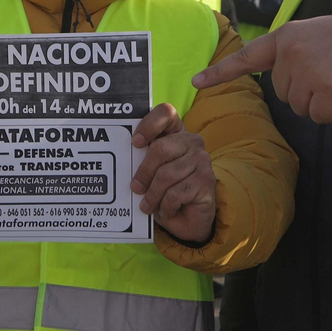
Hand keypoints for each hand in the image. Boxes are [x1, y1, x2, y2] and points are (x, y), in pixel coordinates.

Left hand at [130, 103, 216, 243]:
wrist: (190, 217)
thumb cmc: (166, 190)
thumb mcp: (152, 173)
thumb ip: (143, 161)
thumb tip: (124, 163)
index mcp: (176, 132)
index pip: (166, 114)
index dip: (149, 125)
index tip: (136, 143)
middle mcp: (192, 141)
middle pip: (160, 149)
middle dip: (144, 172)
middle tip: (135, 188)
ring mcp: (202, 160)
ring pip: (166, 175)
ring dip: (153, 195)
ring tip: (148, 205)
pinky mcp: (207, 180)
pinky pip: (176, 193)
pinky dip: (166, 206)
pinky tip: (167, 210)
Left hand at [193, 7, 331, 123]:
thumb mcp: (314, 36)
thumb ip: (293, 55)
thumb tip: (281, 84)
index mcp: (285, 37)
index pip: (247, 58)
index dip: (221, 72)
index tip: (195, 81)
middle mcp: (291, 53)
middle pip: (284, 94)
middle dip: (307, 91)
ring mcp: (308, 71)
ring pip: (301, 108)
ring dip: (322, 102)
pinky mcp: (327, 90)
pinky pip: (321, 117)